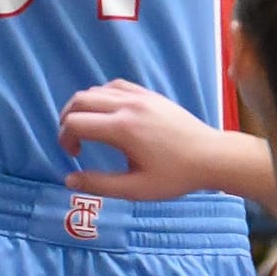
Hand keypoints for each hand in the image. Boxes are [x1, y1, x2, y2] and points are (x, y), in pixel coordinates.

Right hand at [59, 81, 227, 199]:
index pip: (76, 122)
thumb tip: (69, 180)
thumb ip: (100, 184)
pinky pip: (115, 86)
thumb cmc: (175, 176)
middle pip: (80, 100)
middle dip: (67, 119)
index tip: (74, 155)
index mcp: (122, 129)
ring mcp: (140, 96)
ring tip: (88, 129)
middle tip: (74, 141)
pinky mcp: (150, 94)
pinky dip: (102, 97)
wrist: (211, 157)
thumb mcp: (136, 189)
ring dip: (83, 107)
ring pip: (96, 90)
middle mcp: (128, 106)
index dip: (65, 137)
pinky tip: (107, 115)